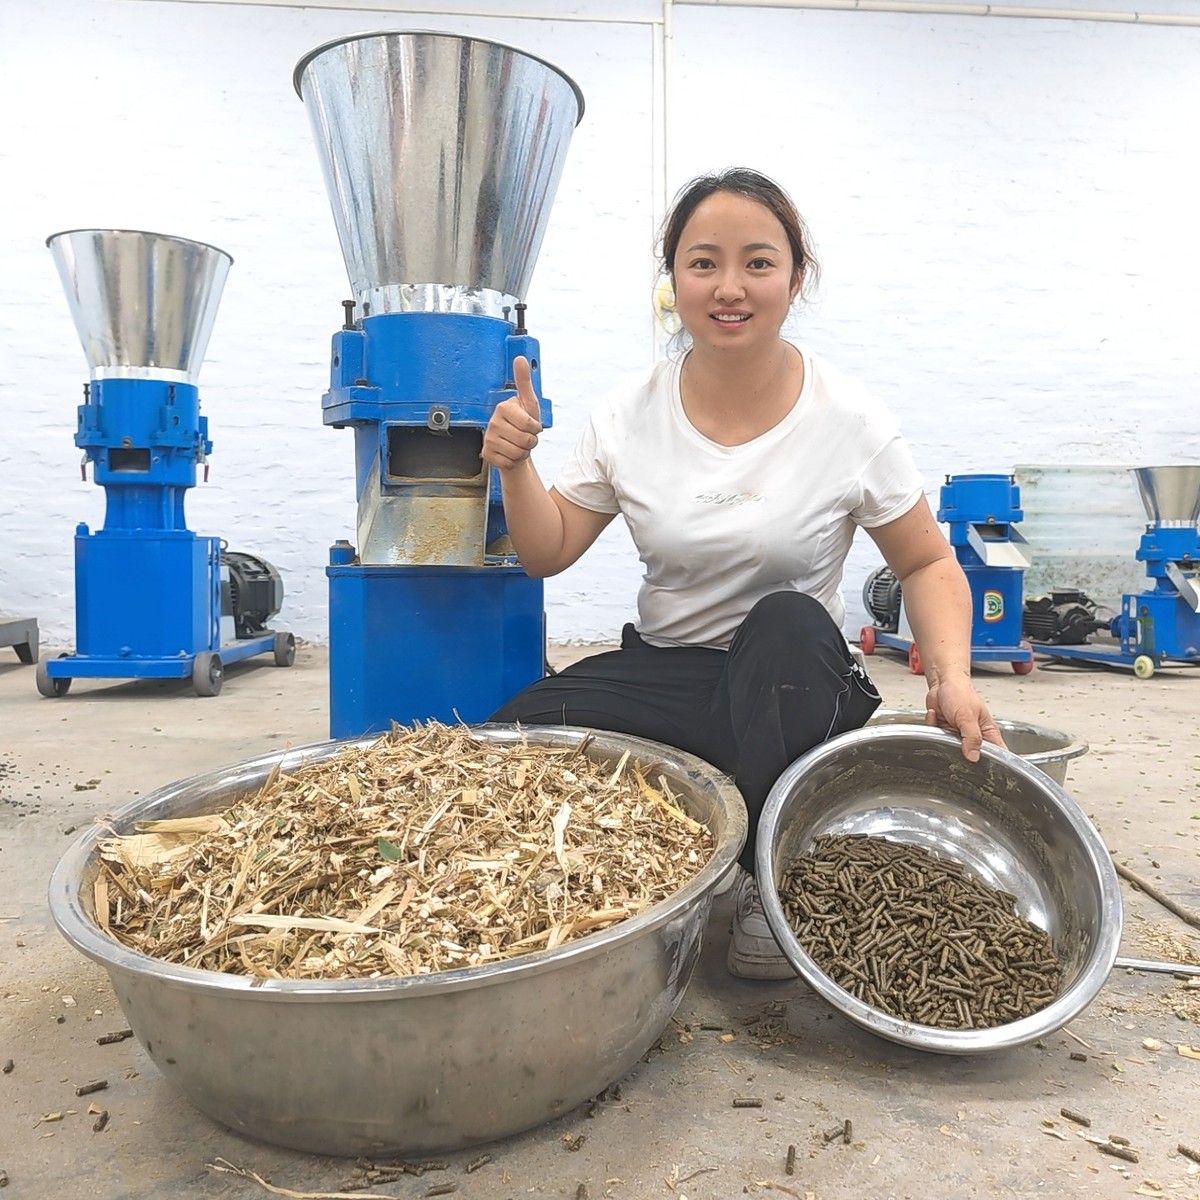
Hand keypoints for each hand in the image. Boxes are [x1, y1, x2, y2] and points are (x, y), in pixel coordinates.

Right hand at [481, 356, 541, 470]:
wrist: (513, 444)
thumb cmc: (523, 423)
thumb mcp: (529, 402)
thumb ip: (525, 381)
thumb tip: (520, 359)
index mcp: (503, 408)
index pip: (529, 424)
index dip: (535, 428)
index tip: (530, 424)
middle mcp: (493, 422)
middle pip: (525, 440)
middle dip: (530, 441)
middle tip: (524, 435)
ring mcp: (488, 439)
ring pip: (517, 453)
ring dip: (523, 452)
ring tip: (517, 444)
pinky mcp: (486, 454)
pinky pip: (508, 462)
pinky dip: (513, 461)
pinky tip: (509, 452)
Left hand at [923, 671, 1005, 762]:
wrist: (942, 682)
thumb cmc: (960, 693)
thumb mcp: (967, 716)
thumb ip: (971, 737)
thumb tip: (974, 757)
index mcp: (987, 733)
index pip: (997, 754)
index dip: (994, 765)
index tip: (984, 771)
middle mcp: (974, 736)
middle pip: (971, 756)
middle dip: (959, 752)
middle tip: (954, 741)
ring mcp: (958, 734)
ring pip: (950, 748)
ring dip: (942, 735)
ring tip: (945, 721)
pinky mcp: (944, 731)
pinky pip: (936, 737)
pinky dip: (933, 725)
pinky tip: (935, 714)